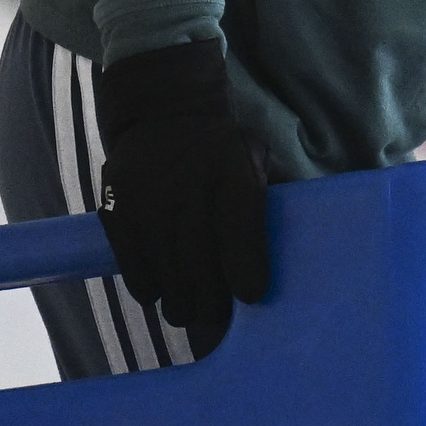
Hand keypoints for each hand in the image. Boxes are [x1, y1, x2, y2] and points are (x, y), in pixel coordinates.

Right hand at [92, 39, 268, 353]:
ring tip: (192, 305)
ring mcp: (148, 210)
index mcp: (233, 185)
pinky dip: (153, 291)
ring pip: (170, 288)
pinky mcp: (117, 218)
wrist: (162, 112)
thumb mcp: (257, 162)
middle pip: (204, 282)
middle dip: (215, 308)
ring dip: (185, 305)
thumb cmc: (221, 148)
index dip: (248, 285)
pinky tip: (164, 286)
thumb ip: (275, 203)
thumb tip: (308, 250)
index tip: (251, 295)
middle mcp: (188, 199)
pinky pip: (137, 278)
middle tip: (220, 312)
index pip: (242, 255)